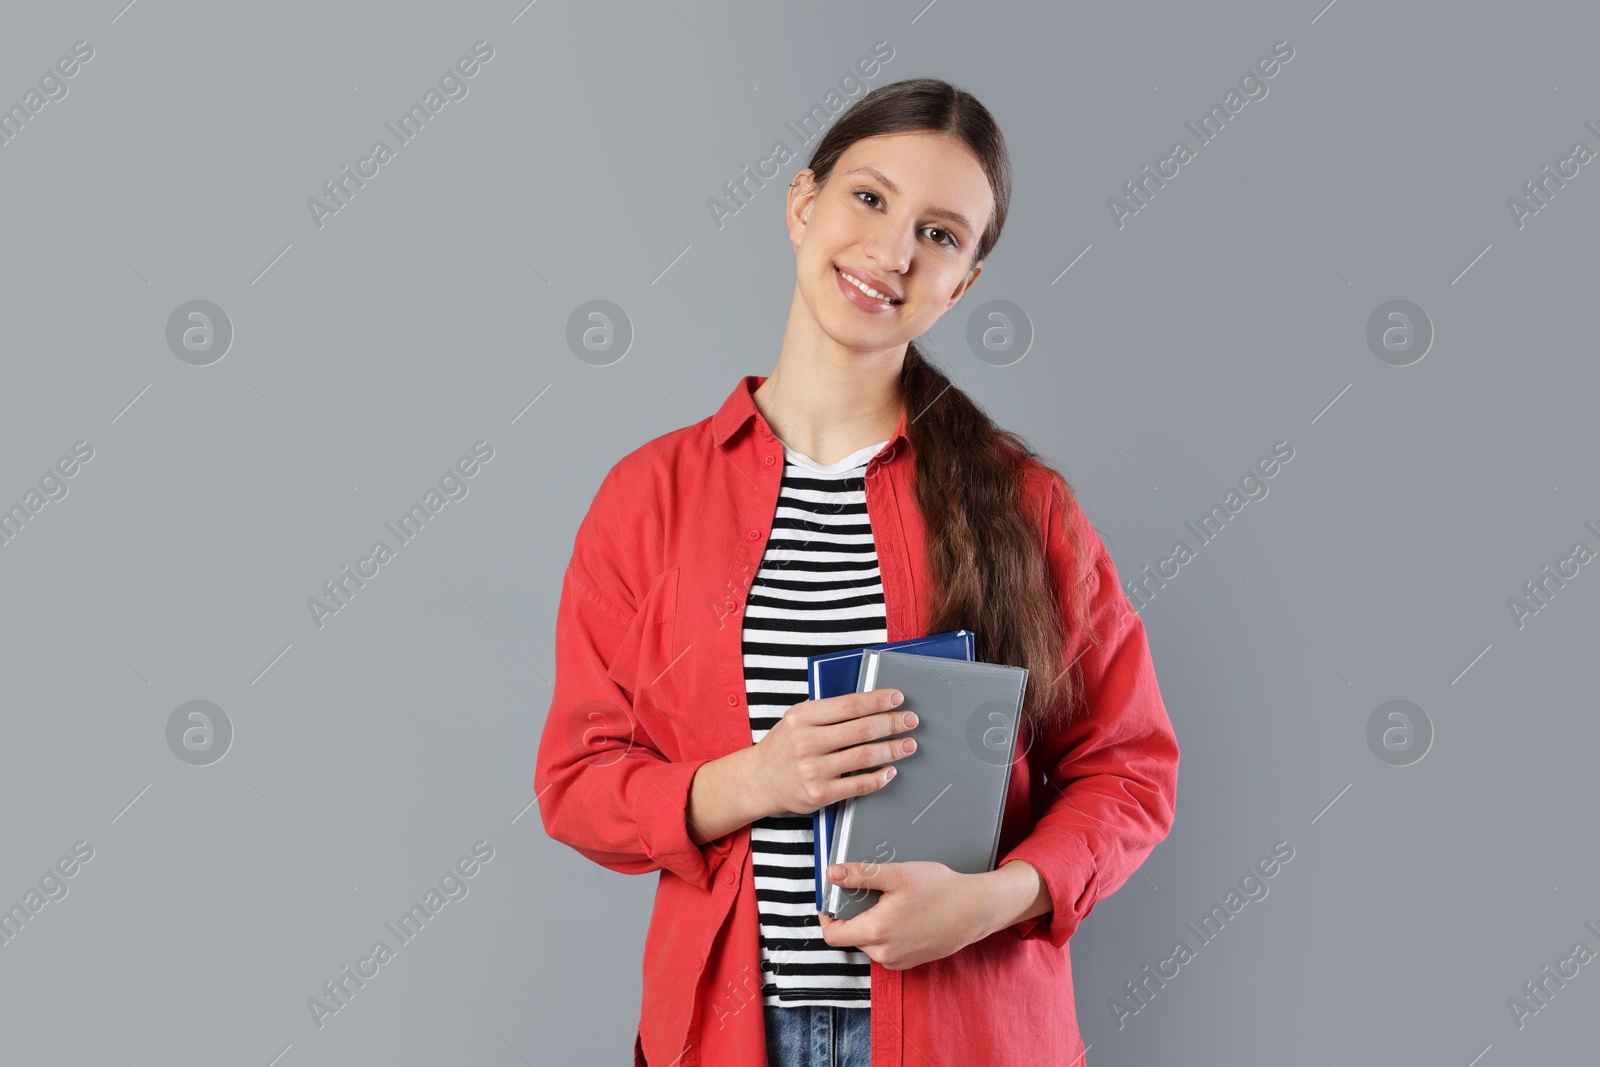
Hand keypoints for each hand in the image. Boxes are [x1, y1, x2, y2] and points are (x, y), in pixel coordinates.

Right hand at [747, 688, 919, 817]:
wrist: (759, 781)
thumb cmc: (784, 746)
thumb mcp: (796, 719)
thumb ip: (826, 711)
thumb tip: (869, 703)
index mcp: (802, 717)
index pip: (849, 705)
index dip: (877, 700)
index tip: (897, 698)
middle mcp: (807, 742)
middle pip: (861, 729)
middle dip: (892, 723)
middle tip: (911, 720)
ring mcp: (813, 770)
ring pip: (864, 756)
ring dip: (892, 750)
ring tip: (908, 744)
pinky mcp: (820, 794)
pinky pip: (858, 785)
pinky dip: (879, 777)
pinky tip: (891, 771)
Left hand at [817, 861, 995, 969]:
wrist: (975, 909)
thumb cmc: (940, 890)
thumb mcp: (897, 875)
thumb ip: (861, 874)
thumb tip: (832, 873)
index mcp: (875, 931)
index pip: (832, 935)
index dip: (827, 917)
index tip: (831, 901)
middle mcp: (884, 953)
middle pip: (851, 937)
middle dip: (853, 916)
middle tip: (868, 893)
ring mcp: (898, 961)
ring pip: (869, 943)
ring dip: (871, 925)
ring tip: (891, 903)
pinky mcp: (910, 962)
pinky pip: (886, 949)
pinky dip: (887, 934)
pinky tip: (904, 915)